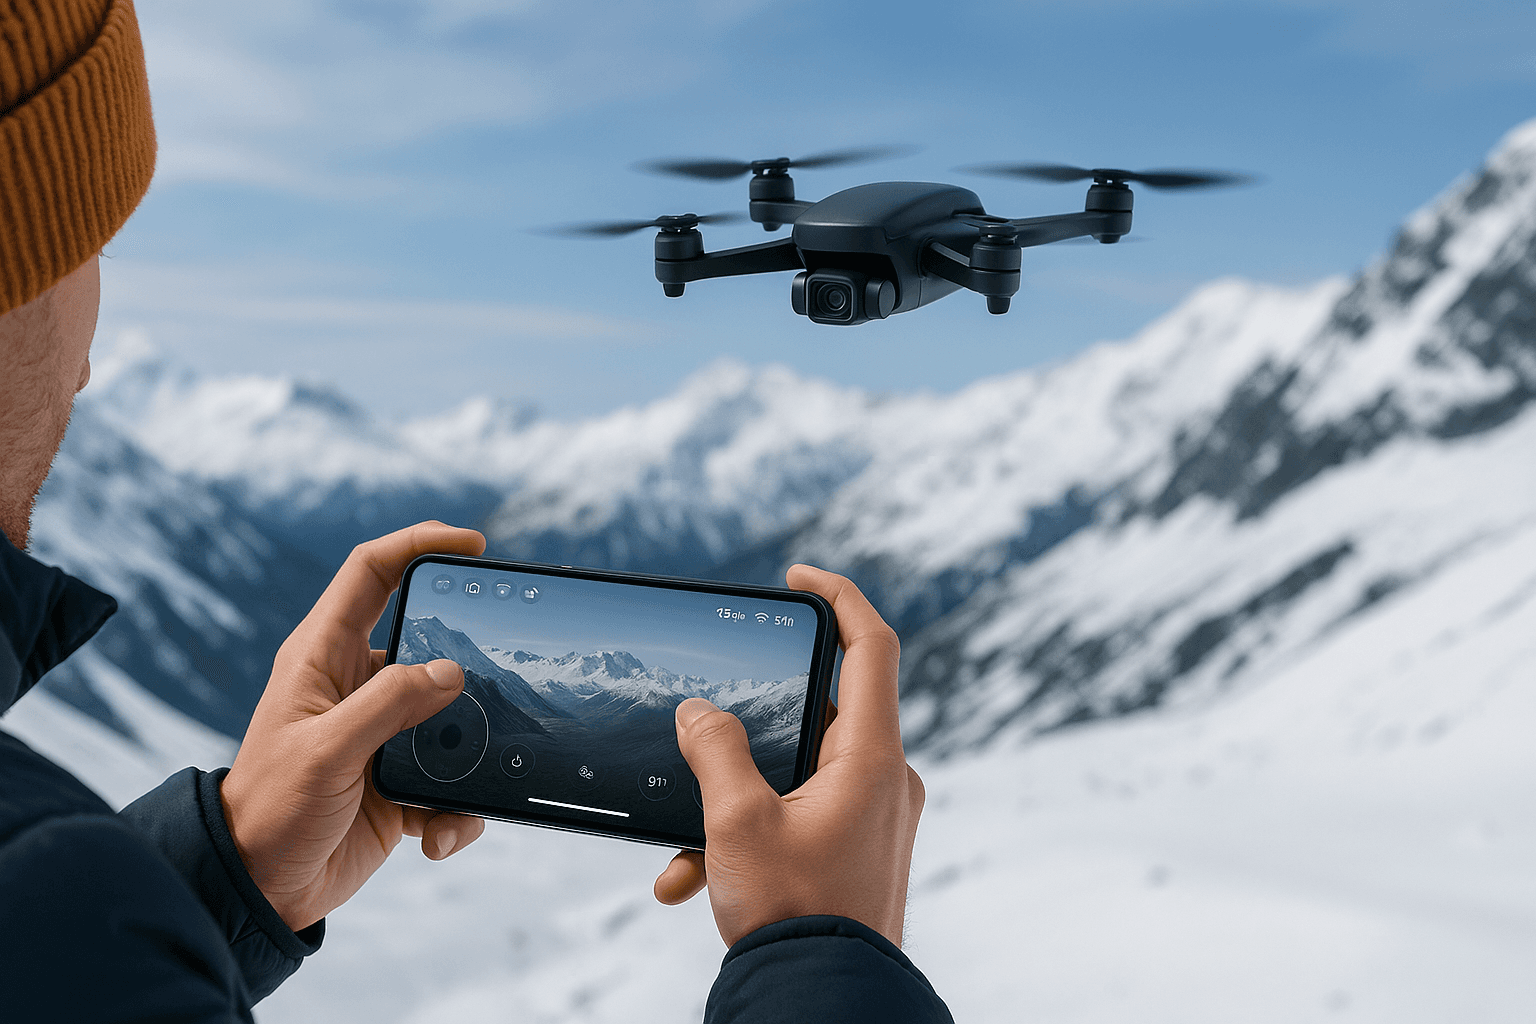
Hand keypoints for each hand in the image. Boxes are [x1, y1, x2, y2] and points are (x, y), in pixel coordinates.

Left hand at [220, 521, 488, 931]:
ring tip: (461, 783)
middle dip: (468, 657)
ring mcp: (382, 734)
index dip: (418, 544)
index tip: (472, 544)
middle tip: (501, 667)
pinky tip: (437, 834)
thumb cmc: (270, 812)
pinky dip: (456, 809)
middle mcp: (356, 686)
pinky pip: (451, 780)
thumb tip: (451, 671)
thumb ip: (389, 704)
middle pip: (428, 641)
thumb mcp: (326, 751)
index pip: (370, 574)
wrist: (261, 892)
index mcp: (323, 657)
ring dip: (469, 752)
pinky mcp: (401, 782)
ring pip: (452, 716)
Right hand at [652, 565, 924, 946]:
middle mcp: (885, 779)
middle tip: (714, 716)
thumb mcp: (736, 822)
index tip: (796, 577)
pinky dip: (748, 833)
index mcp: (873, 758)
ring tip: (688, 838)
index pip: (871, 646)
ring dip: (737, 794)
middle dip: (756, 717)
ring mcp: (875, 815)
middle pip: (824, 707)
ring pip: (798, 770)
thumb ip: (715, 750)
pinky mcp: (858, 847)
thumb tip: (700, 712)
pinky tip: (691, 878)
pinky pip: (800, 815)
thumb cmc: (793, 915)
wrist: (822, 1003)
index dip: (838, 596)